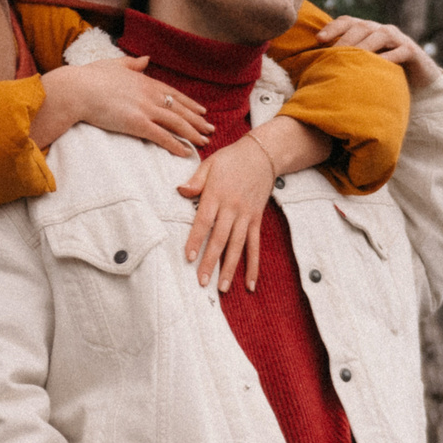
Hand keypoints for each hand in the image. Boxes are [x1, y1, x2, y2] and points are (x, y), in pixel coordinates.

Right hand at [30, 56, 212, 153]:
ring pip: (177, 123)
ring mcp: (145, 109)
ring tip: (204, 142)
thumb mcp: (114, 65)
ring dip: (192, 133)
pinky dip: (176, 145)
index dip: (190, 103)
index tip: (202, 110)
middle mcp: (150, 94)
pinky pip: (162, 137)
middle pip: (180, 109)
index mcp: (145, 81)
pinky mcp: (137, 124)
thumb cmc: (90, 77)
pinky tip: (186, 152)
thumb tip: (145, 59)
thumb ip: (132, 64)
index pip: (174, 93)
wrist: (77, 90)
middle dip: (198, 120)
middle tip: (211, 129)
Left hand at [177, 133, 273, 290]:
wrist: (262, 155)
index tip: (188, 257)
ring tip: (222, 287)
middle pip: (220, 239)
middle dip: (210, 261)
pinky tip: (250, 283)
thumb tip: (180, 190)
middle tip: (202, 282)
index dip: (195, 240)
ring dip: (230, 268)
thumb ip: (196, 180)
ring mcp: (246, 216)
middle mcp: (232, 208)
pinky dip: (253, 265)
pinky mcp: (256, 220)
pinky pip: (255, 245)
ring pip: (237, 246)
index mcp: (216, 195)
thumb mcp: (210, 164)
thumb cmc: (231, 159)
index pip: (204, 221)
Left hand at [316, 15, 442, 90]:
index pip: (348, 21)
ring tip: (352, 59)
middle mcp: (381, 30)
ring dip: (364, 47)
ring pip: (380, 36)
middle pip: (361, 27)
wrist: (417, 80)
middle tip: (332, 55)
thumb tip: (314, 68)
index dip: (333, 27)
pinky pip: (400, 51)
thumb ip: (345, 61)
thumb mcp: (362, 65)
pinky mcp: (412, 51)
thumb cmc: (383, 72)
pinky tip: (378, 65)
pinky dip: (389, 57)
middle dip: (345, 40)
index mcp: (367, 30)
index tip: (319, 40)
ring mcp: (398, 39)